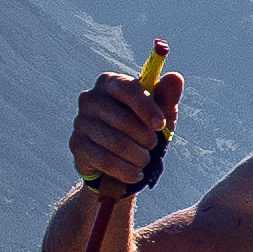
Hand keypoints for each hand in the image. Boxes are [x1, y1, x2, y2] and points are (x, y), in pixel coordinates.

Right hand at [72, 63, 180, 193]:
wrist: (120, 160)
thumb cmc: (142, 128)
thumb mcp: (159, 114)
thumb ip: (167, 97)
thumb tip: (175, 77)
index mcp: (111, 82)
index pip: (128, 89)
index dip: (147, 108)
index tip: (161, 125)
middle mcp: (90, 98)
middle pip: (122, 118)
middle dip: (145, 137)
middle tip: (153, 145)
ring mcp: (81, 121)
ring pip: (116, 142)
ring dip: (138, 156)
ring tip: (145, 159)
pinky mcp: (77, 145)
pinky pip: (105, 160)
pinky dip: (126, 170)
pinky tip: (135, 173)